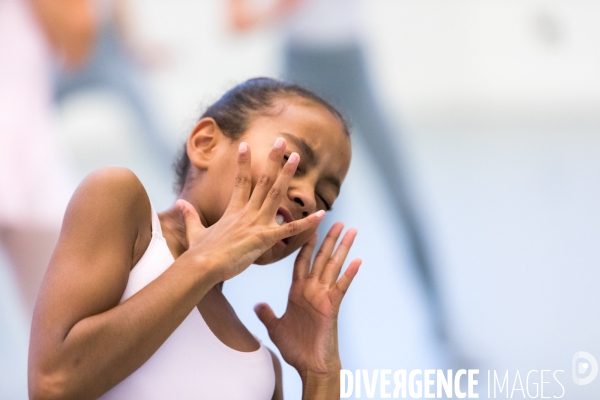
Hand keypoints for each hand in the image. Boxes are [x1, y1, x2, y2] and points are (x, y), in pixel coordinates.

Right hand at [177, 138, 324, 281]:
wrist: (202, 266)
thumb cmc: (200, 253)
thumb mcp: (194, 231)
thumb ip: (190, 216)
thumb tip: (179, 203)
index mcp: (233, 211)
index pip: (241, 181)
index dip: (245, 162)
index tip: (247, 145)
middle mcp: (247, 212)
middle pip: (263, 181)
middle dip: (273, 160)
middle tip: (282, 142)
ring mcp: (256, 223)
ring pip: (276, 194)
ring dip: (287, 175)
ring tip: (296, 158)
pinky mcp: (264, 238)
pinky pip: (290, 229)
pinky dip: (307, 222)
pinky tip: (321, 213)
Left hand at [255, 223, 360, 375]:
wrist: (309, 366)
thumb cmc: (295, 348)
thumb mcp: (276, 328)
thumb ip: (268, 314)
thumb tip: (258, 305)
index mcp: (298, 292)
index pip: (302, 262)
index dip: (305, 245)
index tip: (309, 229)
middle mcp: (312, 290)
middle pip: (321, 258)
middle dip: (328, 239)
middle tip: (337, 220)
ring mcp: (323, 297)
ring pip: (333, 266)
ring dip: (342, 248)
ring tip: (350, 231)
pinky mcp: (332, 306)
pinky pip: (342, 286)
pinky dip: (349, 273)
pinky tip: (357, 260)